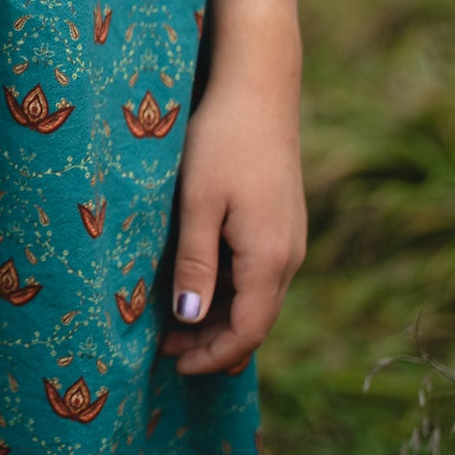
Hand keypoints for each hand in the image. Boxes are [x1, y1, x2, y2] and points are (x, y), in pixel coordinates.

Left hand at [161, 67, 305, 374]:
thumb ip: (195, 264)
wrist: (258, 90)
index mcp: (269, 258)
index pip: (247, 332)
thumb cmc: (221, 141)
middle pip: (255, 322)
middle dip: (213, 343)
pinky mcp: (281, 223)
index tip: (173, 364)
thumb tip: (188, 319)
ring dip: (220, 318)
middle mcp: (289, 256)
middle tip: (165, 349)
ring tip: (174, 324)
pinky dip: (231, 292)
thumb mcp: (198, 204)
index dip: (212, 356)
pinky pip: (259, 275)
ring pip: (258, 299)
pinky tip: (200, 286)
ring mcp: (289, 239)